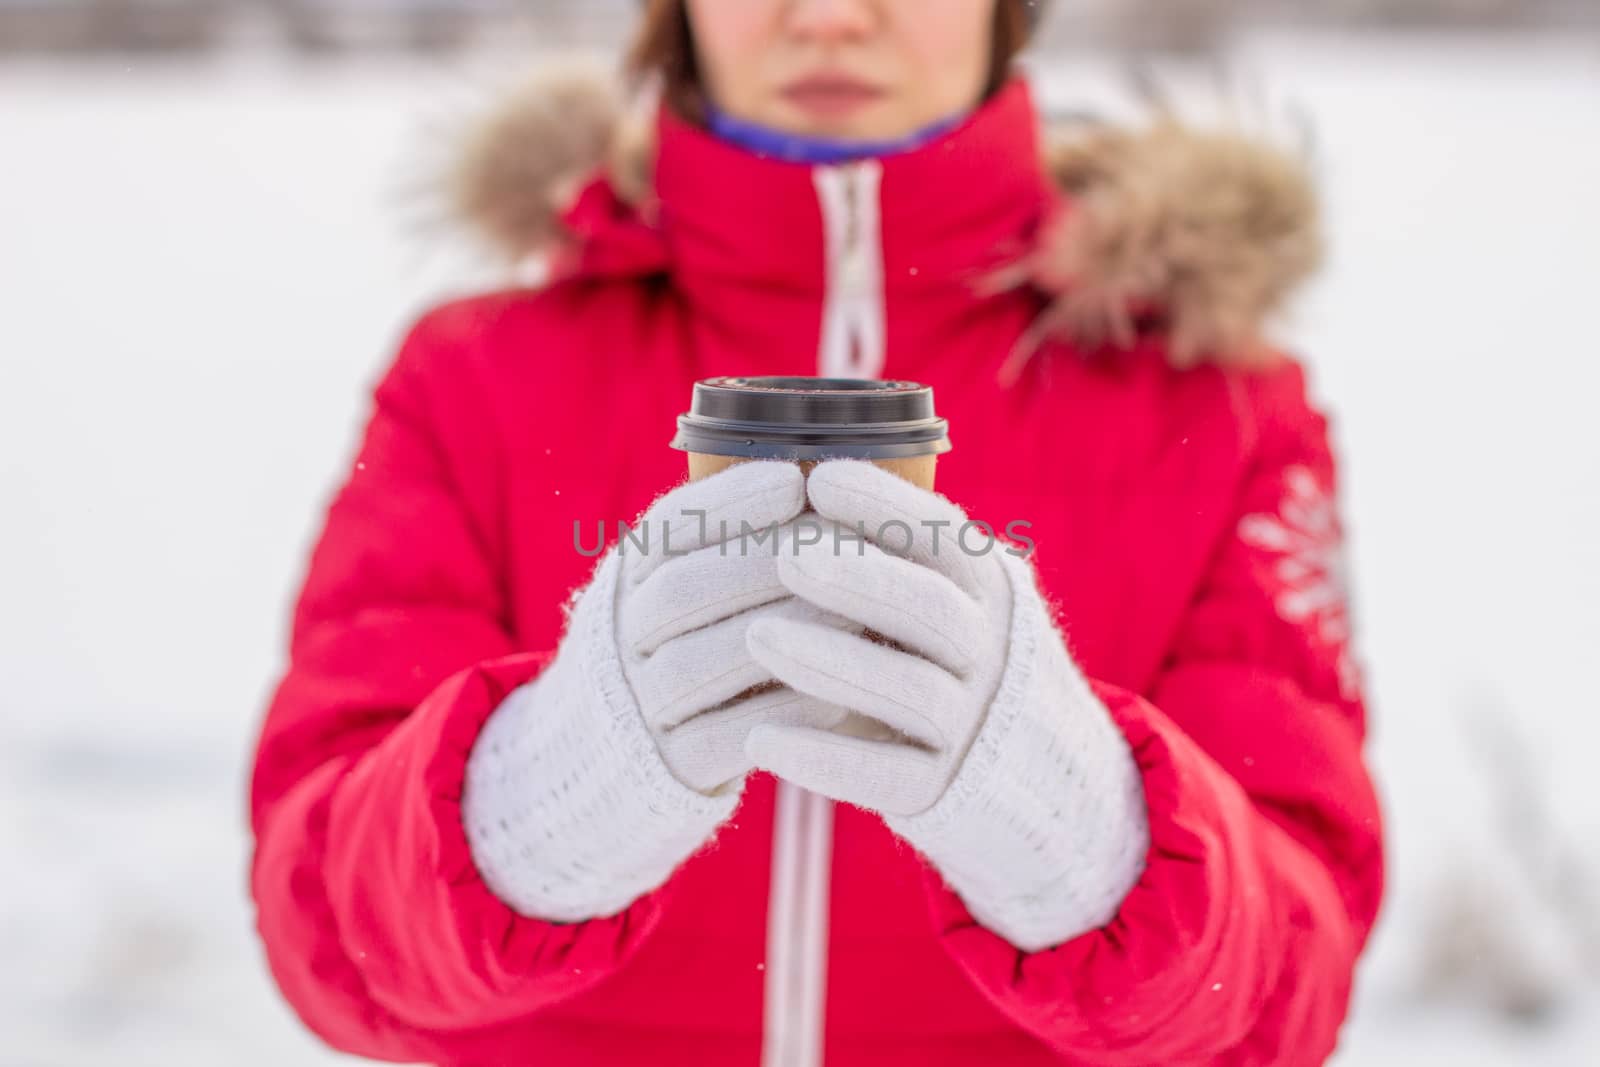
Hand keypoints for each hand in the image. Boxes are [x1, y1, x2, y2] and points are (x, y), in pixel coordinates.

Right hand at [616, 463, 850, 794]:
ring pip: (700, 665)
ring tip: (852, 616)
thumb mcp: (683, 586)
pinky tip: (839, 697)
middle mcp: (623, 639)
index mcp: (628, 581)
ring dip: (781, 635)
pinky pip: (723, 740)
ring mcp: (642, 706)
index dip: (729, 503)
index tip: (794, 482)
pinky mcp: (670, 769)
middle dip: (763, 563)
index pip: (667, 530)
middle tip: (840, 547)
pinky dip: (782, 714)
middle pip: (682, 592)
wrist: (616, 756)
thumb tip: (820, 484)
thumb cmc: (686, 646)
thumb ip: (730, 544)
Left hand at [742, 460, 1151, 950]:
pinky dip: (822, 758)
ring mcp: (971, 724)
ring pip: (907, 689)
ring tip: (755, 637)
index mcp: (987, 590)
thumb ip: (894, 555)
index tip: (818, 481)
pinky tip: (759, 741)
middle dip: (855, 577)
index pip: (944, 537)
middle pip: (928, 608)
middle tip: (785, 555)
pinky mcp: (942, 790)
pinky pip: (885, 774)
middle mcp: (989, 652)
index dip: (884, 506)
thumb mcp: (947, 597)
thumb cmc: (947, 660)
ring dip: (828, 660)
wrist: (1029, 775)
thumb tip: (800, 484)